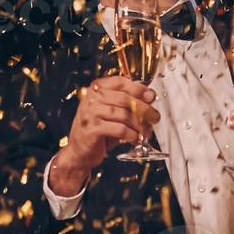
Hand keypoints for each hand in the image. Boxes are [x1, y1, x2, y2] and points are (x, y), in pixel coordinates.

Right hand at [46, 76, 155, 195]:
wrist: (79, 151)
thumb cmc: (97, 130)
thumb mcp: (111, 112)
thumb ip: (127, 102)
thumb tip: (150, 96)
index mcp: (96, 89)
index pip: (120, 82)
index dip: (138, 88)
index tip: (151, 96)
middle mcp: (92, 98)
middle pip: (125, 99)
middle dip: (144, 108)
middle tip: (154, 116)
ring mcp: (90, 113)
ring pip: (124, 115)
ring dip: (139, 125)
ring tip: (146, 131)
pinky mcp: (93, 129)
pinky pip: (120, 129)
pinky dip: (131, 135)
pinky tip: (135, 139)